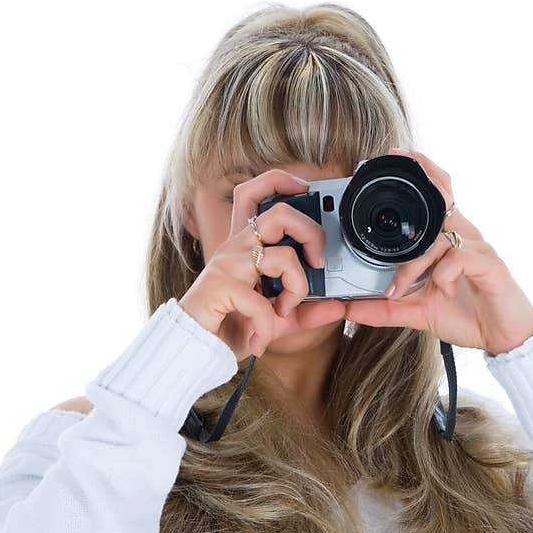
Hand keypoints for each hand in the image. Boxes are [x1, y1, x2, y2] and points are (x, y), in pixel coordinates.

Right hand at [179, 169, 345, 359]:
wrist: (194, 351)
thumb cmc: (230, 327)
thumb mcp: (277, 319)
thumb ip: (306, 311)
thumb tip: (338, 307)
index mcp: (245, 246)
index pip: (253, 194)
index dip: (279, 181)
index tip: (306, 190)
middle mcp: (235, 247)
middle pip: (280, 213)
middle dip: (311, 233)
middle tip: (318, 263)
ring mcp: (227, 263)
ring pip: (283, 256)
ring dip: (296, 289)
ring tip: (283, 313)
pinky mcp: (219, 285)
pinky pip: (263, 302)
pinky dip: (268, 327)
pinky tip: (258, 340)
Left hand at [342, 148, 532, 355]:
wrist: (504, 338)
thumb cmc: (468, 316)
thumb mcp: (417, 313)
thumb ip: (384, 309)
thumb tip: (348, 308)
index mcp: (448, 240)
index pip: (439, 194)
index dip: (424, 171)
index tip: (399, 155)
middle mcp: (464, 236)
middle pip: (444, 195)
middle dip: (423, 177)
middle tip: (398, 164)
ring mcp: (478, 249)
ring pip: (437, 238)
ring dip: (413, 264)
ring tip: (400, 288)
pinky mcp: (490, 265)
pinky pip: (458, 258)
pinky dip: (442, 273)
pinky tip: (442, 290)